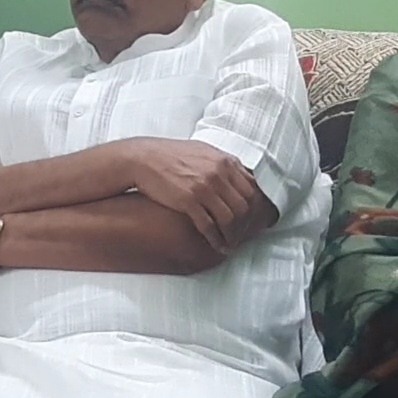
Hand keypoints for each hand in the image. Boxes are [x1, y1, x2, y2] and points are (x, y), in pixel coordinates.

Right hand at [126, 138, 261, 252]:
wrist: (142, 158)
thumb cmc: (170, 155)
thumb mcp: (202, 151)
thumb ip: (223, 164)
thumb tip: (241, 174)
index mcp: (225, 161)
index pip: (252, 189)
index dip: (255, 209)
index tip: (252, 221)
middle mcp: (218, 173)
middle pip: (244, 206)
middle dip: (246, 226)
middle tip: (242, 236)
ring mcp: (204, 187)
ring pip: (230, 218)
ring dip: (233, 235)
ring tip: (230, 244)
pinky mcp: (188, 200)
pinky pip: (209, 225)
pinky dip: (216, 239)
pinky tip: (217, 245)